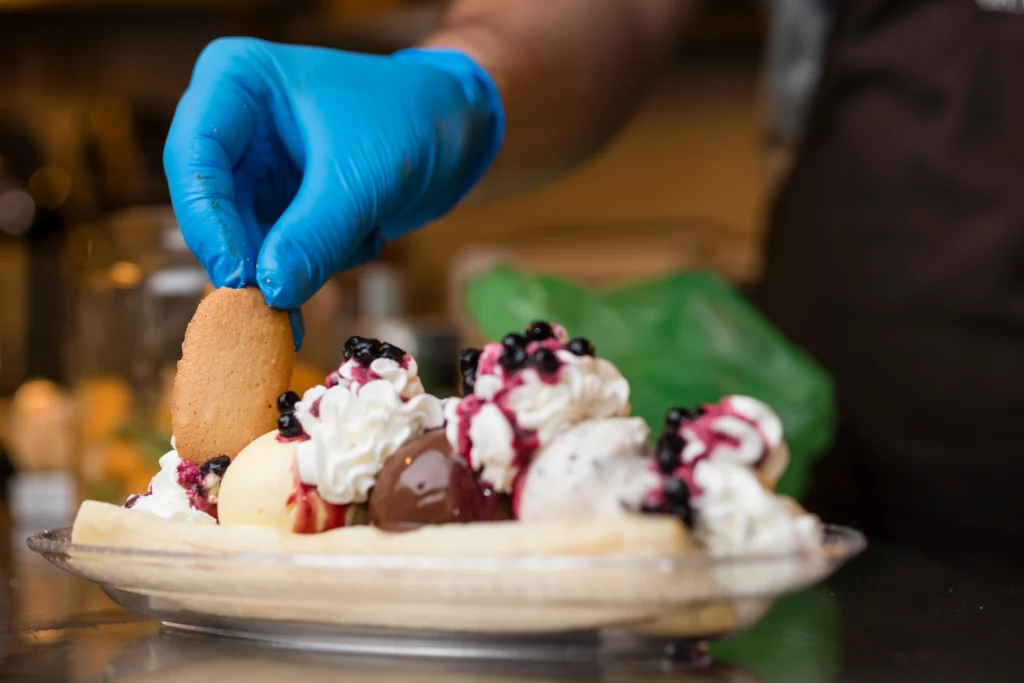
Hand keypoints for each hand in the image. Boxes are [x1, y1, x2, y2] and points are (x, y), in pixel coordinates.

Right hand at [164, 38, 503, 346]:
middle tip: (278, 304)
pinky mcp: (284, 205)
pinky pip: (279, 253)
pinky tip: (363, 239)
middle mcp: (236, 124)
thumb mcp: (361, 178)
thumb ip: (314, 235)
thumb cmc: (411, 119)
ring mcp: (258, 168)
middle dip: (252, 255)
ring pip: (246, 239)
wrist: (457, 128)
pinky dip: (316, 264)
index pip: (192, 157)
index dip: (207, 220)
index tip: (237, 274)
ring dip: (294, 264)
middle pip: (211, 206)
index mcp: (237, 83)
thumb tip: (270, 292)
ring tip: (353, 243)